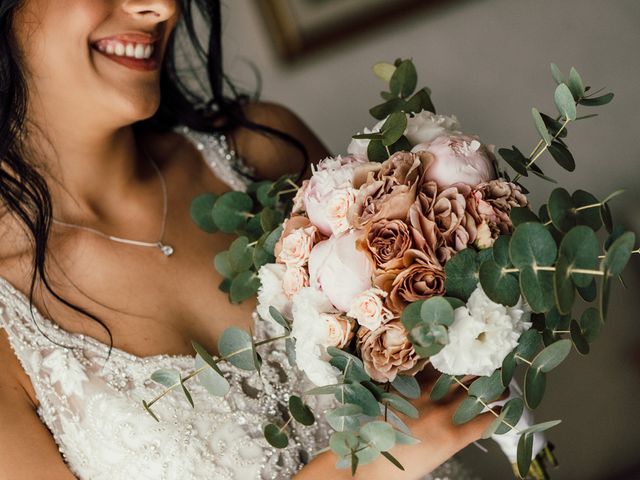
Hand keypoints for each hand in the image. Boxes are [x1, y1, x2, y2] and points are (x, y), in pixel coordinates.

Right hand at [298, 368, 495, 479]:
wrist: (367, 463)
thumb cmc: (371, 434)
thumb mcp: (383, 399)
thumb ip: (403, 386)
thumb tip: (418, 378)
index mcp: (411, 381)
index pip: (442, 357)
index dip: (459, 351)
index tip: (470, 346)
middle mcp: (429, 392)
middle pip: (464, 369)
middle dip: (482, 364)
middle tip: (495, 362)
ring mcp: (442, 413)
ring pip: (480, 392)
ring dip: (496, 388)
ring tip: (504, 386)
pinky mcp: (452, 437)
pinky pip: (484, 421)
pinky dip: (499, 415)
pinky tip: (506, 411)